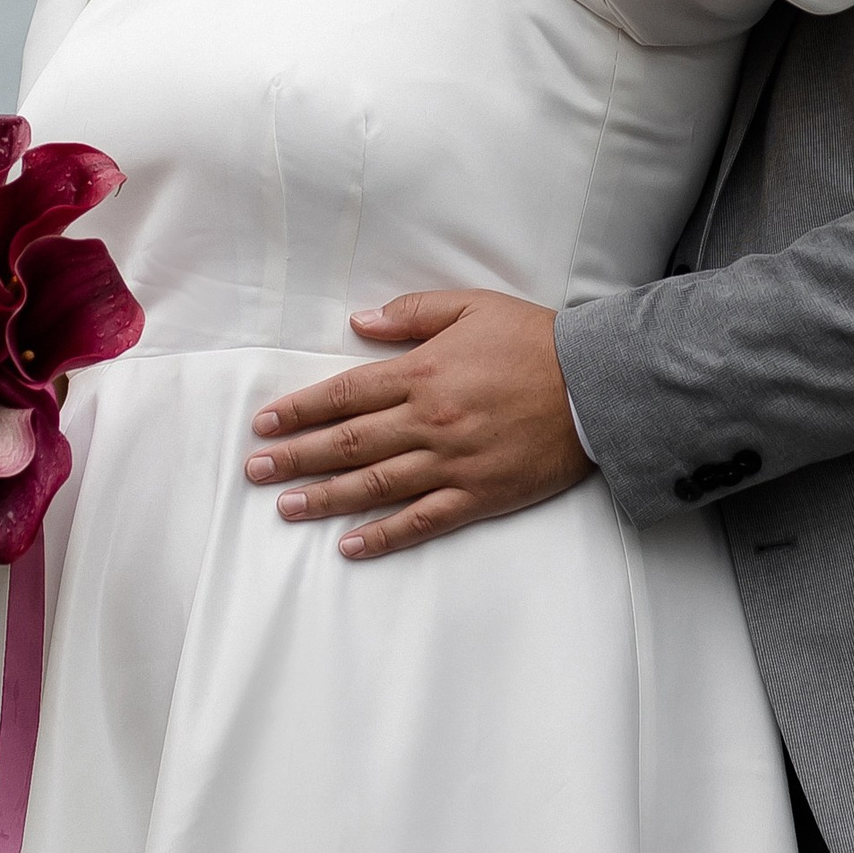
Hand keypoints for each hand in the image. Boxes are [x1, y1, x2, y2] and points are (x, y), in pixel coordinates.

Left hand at [244, 291, 590, 557]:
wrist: (597, 386)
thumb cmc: (534, 342)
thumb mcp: (472, 307)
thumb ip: (412, 314)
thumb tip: (359, 321)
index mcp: (423, 374)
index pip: (345, 395)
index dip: (301, 411)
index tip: (266, 424)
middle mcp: (430, 422)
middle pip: (348, 444)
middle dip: (296, 458)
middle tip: (256, 471)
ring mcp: (453, 463)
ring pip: (375, 486)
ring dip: (325, 498)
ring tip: (287, 507)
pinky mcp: (479, 495)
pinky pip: (422, 521)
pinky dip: (384, 535)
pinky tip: (351, 545)